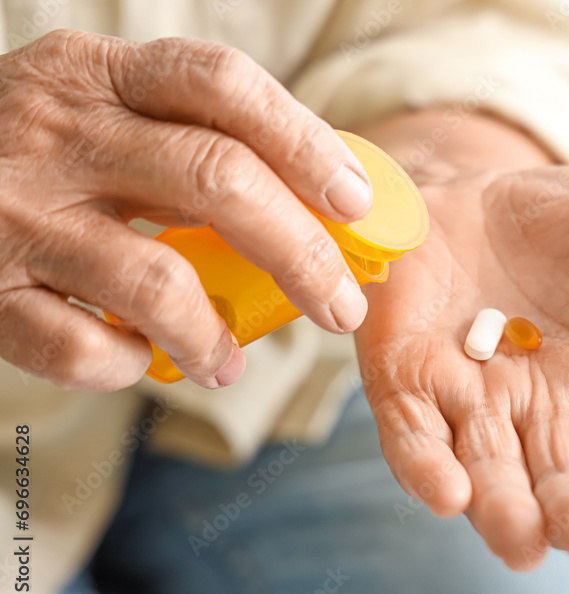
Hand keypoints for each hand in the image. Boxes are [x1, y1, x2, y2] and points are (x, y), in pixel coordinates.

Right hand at [0, 30, 372, 389]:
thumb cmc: (39, 152)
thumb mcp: (105, 112)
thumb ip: (193, 140)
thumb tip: (323, 208)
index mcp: (102, 75)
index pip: (224, 86)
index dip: (304, 142)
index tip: (355, 201)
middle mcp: (58, 131)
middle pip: (217, 180)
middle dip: (301, 253)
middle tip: (341, 306)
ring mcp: (15, 211)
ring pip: (154, 279)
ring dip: (215, 333)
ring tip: (233, 361)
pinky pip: (78, 346)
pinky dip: (127, 363)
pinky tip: (138, 356)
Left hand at [355, 112, 568, 569]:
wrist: (471, 195)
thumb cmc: (568, 219)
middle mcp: (542, 409)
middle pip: (559, 478)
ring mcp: (472, 403)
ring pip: (487, 473)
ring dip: (501, 510)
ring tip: (521, 541)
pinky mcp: (407, 384)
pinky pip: (414, 436)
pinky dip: (426, 466)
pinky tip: (445, 493)